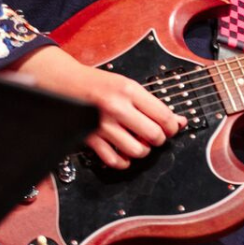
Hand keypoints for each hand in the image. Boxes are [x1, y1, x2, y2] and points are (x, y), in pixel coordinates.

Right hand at [12, 46, 184, 167]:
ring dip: (142, 151)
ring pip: (137, 151)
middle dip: (159, 139)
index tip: (171, 128)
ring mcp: (102, 124)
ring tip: (139, 143)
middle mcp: (117, 107)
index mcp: (129, 90)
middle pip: (154, 135)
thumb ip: (152, 104)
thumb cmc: (98, 84)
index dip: (172, 126)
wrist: (65, 83)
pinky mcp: (90, 138)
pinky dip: (124, 162)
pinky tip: (124, 154)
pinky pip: (115, 161)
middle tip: (154, 135)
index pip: (163, 116)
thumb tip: (179, 121)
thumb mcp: (127, 85)